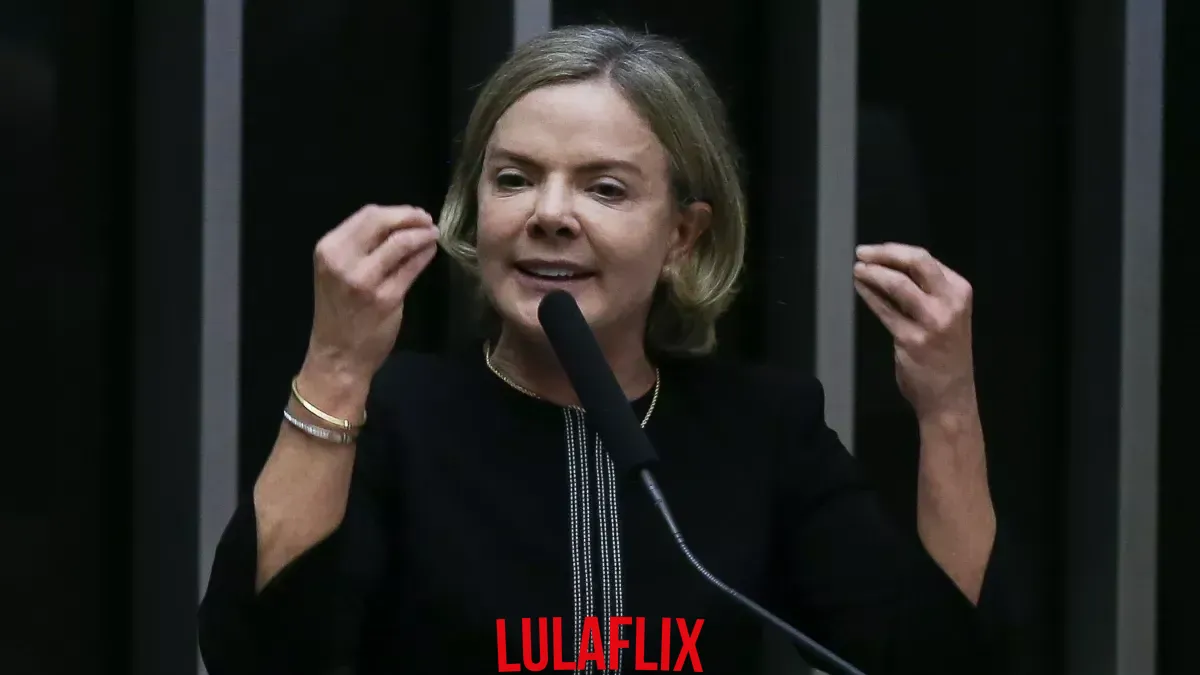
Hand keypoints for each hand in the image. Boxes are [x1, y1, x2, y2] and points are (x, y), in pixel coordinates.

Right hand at [304, 204, 438, 386]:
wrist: (338, 355)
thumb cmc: (339, 312)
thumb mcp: (338, 271)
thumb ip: (360, 246)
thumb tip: (398, 223)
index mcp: (329, 249)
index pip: (367, 215)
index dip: (395, 211)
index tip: (413, 213)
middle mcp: (343, 261)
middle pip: (383, 222)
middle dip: (411, 216)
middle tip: (427, 220)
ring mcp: (365, 280)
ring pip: (401, 242)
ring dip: (422, 234)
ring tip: (433, 233)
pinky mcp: (387, 298)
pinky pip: (412, 267)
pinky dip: (425, 254)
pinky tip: (431, 251)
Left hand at [853, 243, 975, 418]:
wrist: (949, 395)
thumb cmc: (945, 353)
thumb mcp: (946, 314)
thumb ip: (924, 291)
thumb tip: (887, 266)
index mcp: (959, 290)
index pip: (925, 259)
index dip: (895, 250)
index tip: (875, 250)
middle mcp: (950, 302)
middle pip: (916, 263)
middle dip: (884, 254)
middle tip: (862, 252)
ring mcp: (932, 321)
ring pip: (898, 284)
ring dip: (873, 273)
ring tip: (857, 269)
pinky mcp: (912, 339)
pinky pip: (885, 310)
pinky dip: (869, 296)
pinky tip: (859, 288)